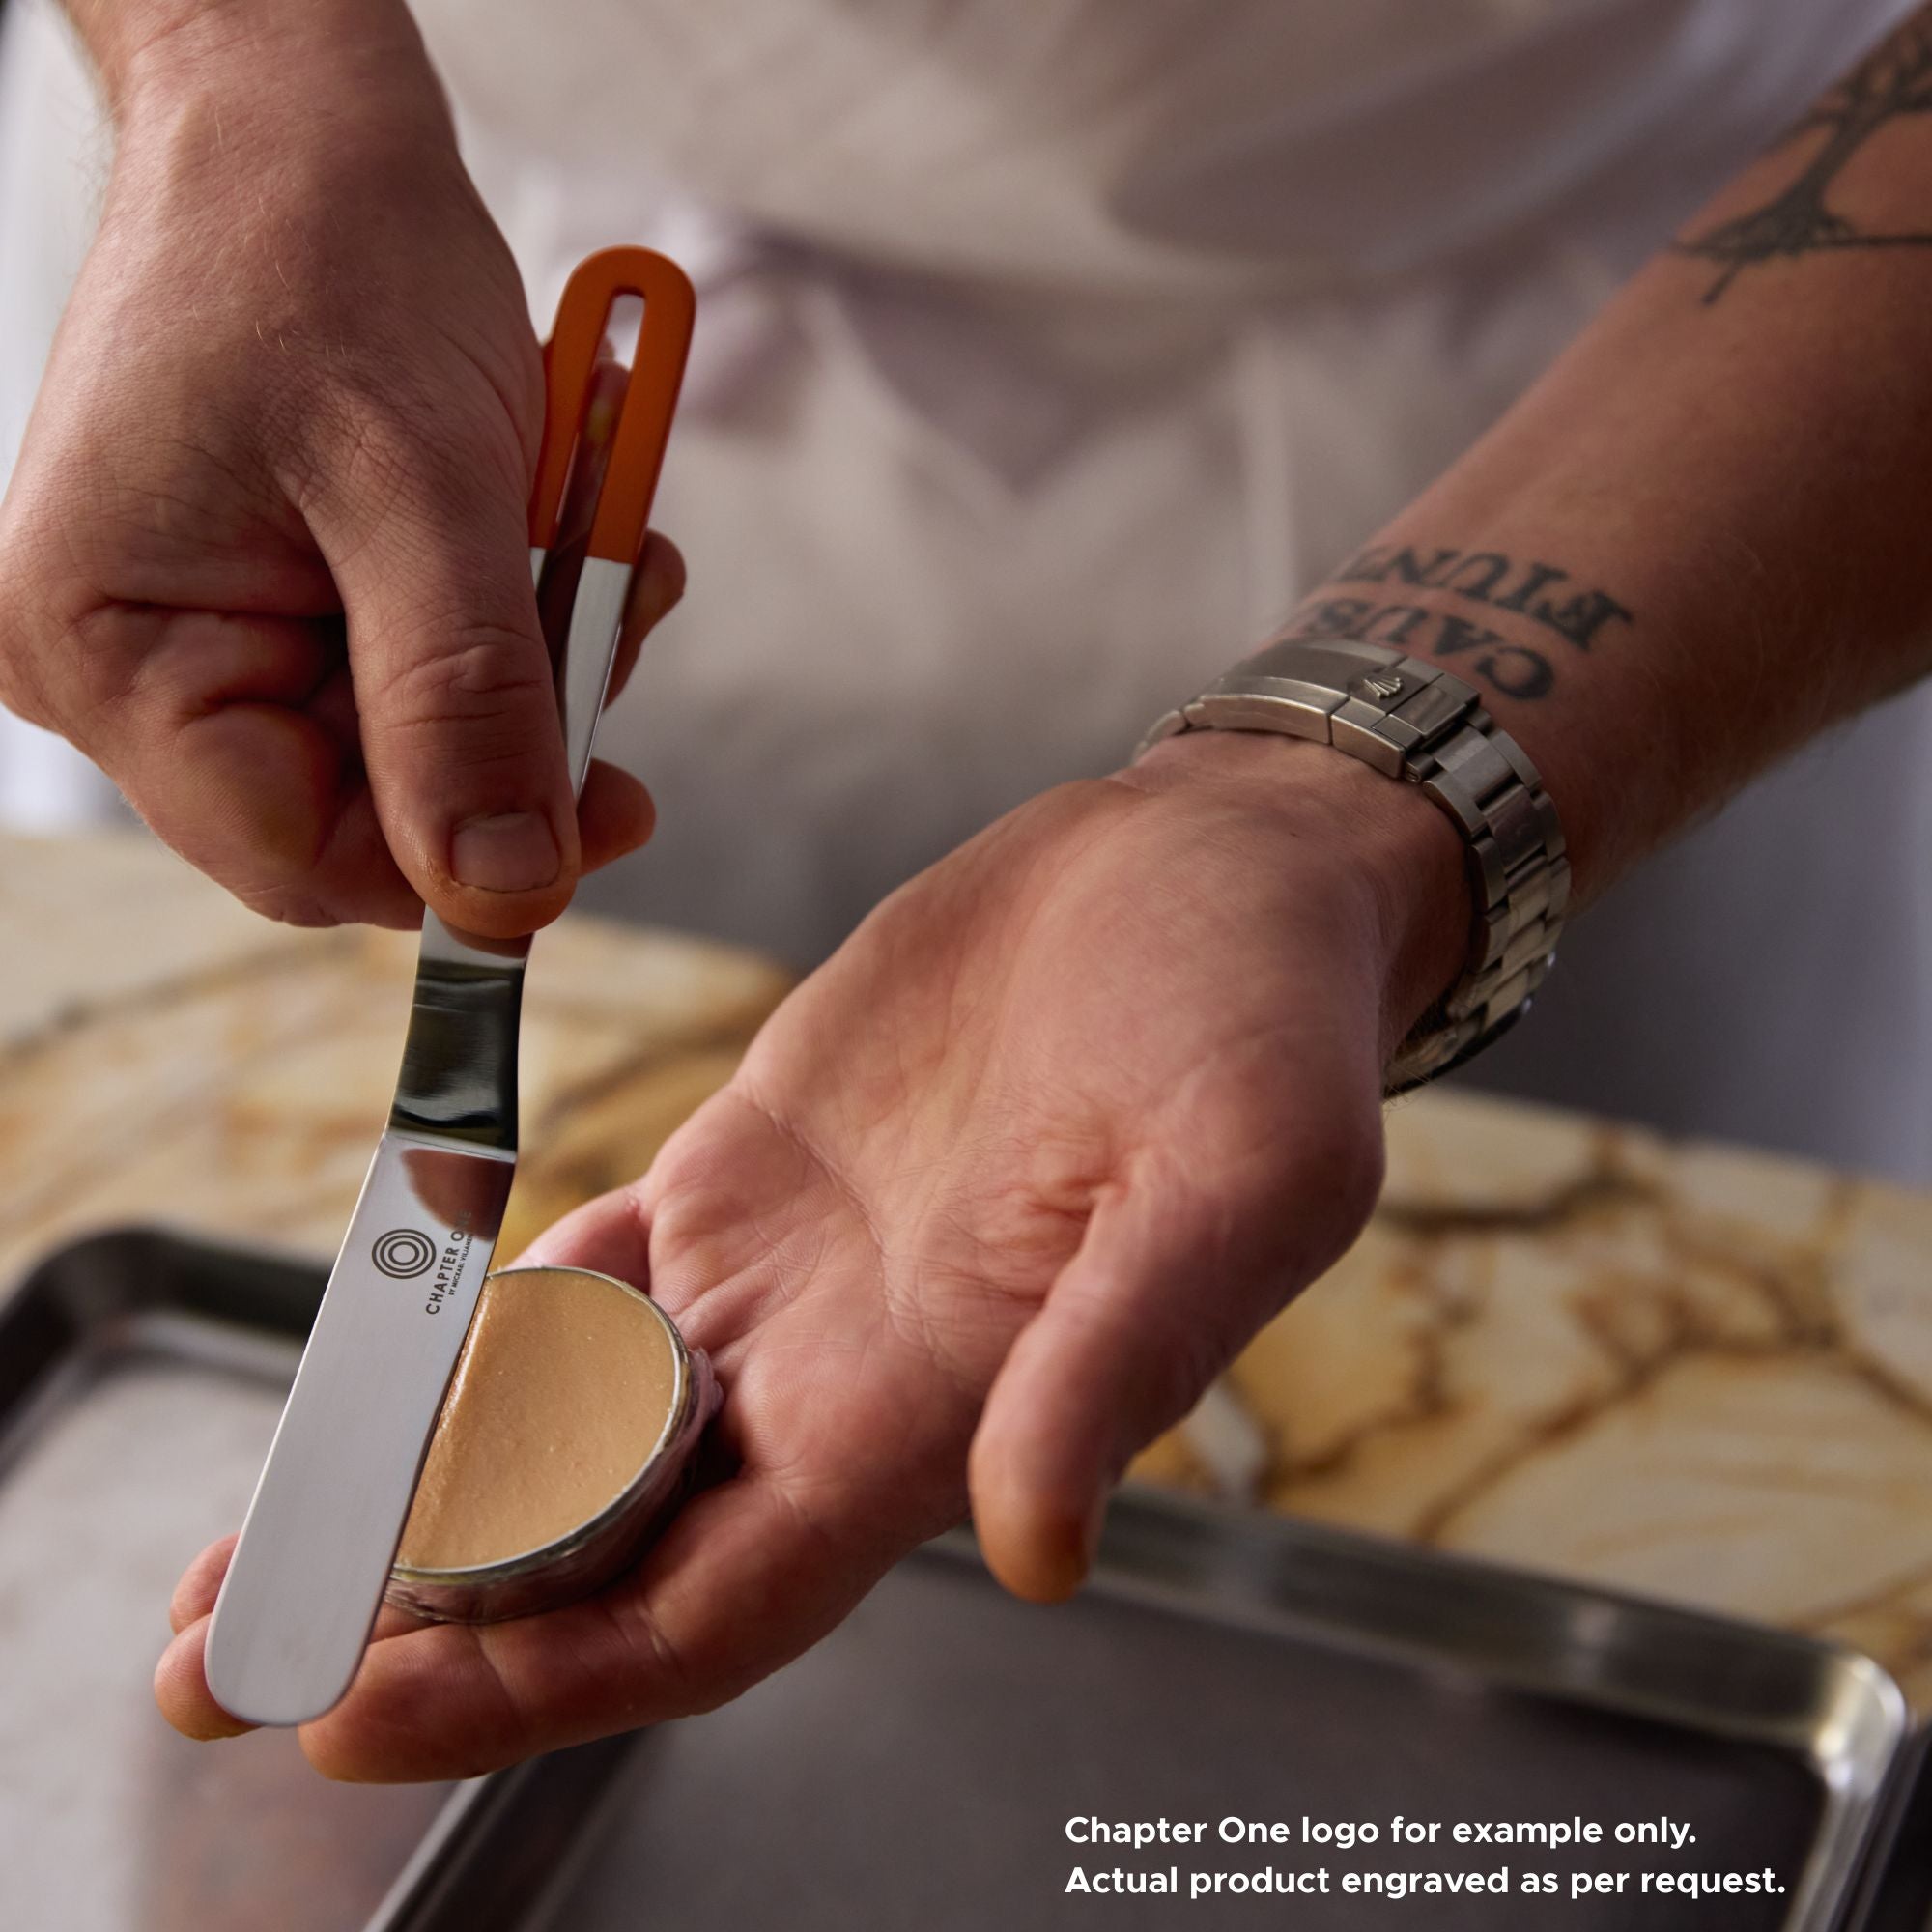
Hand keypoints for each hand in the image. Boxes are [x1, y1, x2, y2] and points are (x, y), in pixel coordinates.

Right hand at [0, 14, 672, 934]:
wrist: (306, 128)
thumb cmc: (328, 257)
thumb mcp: (422, 490)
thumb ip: (465, 700)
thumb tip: (509, 889)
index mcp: (107, 648)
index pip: (300, 857)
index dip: (464, 862)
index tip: (609, 815)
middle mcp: (134, 663)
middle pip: (372, 803)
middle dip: (519, 728)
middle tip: (609, 626)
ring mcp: (207, 628)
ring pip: (422, 736)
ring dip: (535, 656)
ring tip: (585, 540)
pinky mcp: (281, 594)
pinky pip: (425, 661)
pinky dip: (512, 609)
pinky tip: (551, 522)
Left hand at [156, 730, 1467, 1777]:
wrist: (1215, 879)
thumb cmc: (1262, 1023)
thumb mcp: (1238, 1180)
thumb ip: (1125, 1361)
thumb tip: (1034, 1549)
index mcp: (942, 1403)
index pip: (716, 1599)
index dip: (543, 1673)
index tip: (362, 1711)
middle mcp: (843, 1365)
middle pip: (603, 1543)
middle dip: (424, 1616)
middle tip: (223, 1652)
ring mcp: (787, 1266)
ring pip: (569, 1420)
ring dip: (420, 1483)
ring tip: (257, 1530)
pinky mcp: (753, 1160)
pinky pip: (586, 1274)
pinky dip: (479, 1322)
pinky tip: (383, 1351)